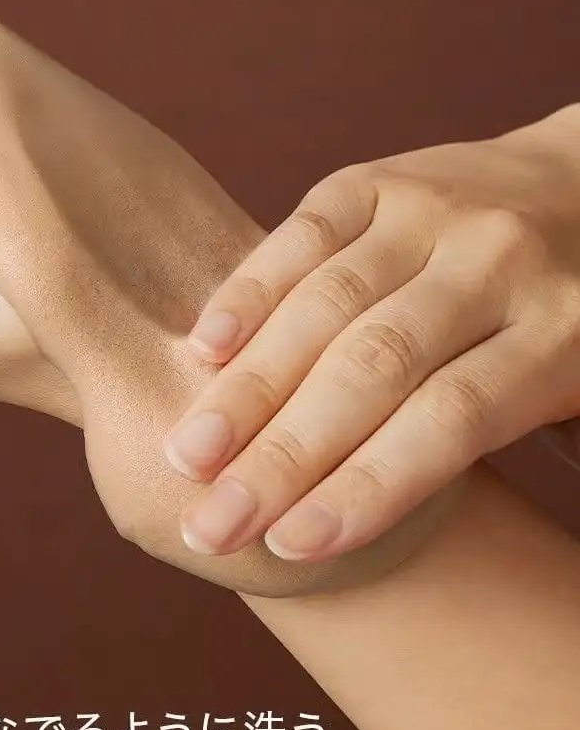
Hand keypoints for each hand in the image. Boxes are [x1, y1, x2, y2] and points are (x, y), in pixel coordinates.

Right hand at [164, 109, 579, 560]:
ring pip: (326, 305)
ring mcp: (432, 210)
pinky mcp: (378, 182)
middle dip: (282, 454)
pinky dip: (248, 293)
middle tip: (211, 523)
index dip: (367, 486)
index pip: (450, 419)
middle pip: (374, 366)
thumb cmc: (564, 318)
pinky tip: (199, 350)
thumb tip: (412, 530)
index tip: (290, 547)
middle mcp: (499, 261)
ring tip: (186, 455)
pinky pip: (302, 235)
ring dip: (247, 386)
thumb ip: (499, 437)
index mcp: (566, 330)